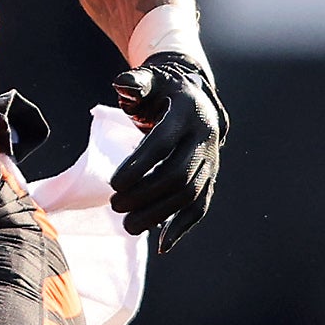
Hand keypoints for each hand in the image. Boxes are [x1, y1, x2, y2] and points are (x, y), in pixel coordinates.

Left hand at [107, 50, 225, 250]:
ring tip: (128, 225)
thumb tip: (123, 85)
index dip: (139, 165)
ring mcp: (211, 159)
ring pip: (189, 194)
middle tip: (115, 206)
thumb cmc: (162, 89)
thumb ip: (135, 83)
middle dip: (145, 194)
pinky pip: (201, 205)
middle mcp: (205, 137)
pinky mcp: (210, 176)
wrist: (196, 95)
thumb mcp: (150, 80)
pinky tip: (163, 244)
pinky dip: (183, 226)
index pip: (164, 144)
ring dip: (159, 214)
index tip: (113, 183)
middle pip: (178, 174)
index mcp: (188, 113)